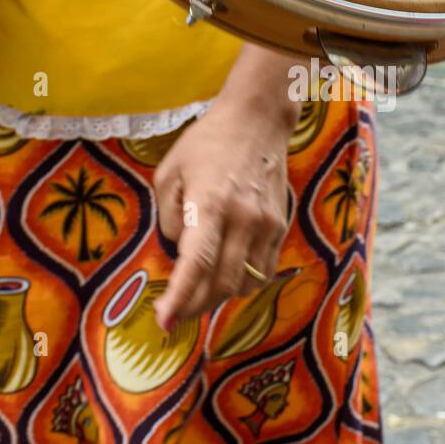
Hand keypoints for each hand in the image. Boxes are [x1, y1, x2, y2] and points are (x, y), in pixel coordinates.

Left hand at [152, 95, 291, 326]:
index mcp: (210, 203)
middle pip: (222, 283)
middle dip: (195, 306)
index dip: (180, 298)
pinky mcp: (280, 226)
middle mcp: (243, 219)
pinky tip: (226, 277)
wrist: (257, 121)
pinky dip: (243, 283)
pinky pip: (263, 271)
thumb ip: (169, 218)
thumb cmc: (206, 144)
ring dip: (219, 298)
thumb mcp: (169, 172)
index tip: (164, 321)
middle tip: (174, 313)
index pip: (197, 263)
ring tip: (199, 296)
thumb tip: (181, 253)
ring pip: (245, 284)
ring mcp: (266, 225)